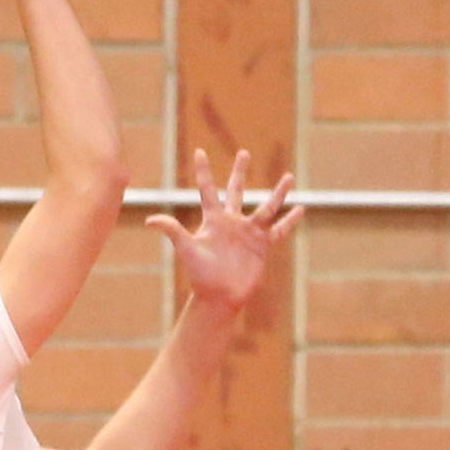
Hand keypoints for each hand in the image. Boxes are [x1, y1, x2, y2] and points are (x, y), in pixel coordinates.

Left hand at [146, 149, 303, 310]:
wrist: (219, 298)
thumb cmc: (201, 276)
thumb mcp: (187, 249)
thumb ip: (172, 231)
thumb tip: (150, 220)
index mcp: (213, 220)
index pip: (207, 190)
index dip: (203, 171)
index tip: (199, 151)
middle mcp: (232, 222)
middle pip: (236, 191)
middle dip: (239, 172)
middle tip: (243, 153)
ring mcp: (249, 233)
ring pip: (266, 207)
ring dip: (278, 193)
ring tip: (289, 176)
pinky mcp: (263, 246)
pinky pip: (279, 231)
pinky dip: (290, 221)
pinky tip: (300, 209)